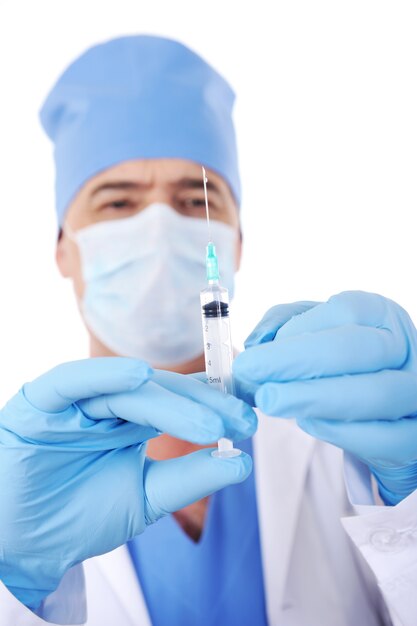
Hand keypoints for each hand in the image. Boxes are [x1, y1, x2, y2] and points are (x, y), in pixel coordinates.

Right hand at [0, 358, 255, 609]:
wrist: (26, 546)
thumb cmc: (81, 516)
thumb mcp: (146, 498)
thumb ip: (189, 479)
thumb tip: (242, 463)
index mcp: (131, 420)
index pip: (178, 401)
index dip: (213, 405)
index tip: (248, 418)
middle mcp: (108, 404)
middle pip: (161, 391)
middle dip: (203, 404)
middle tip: (240, 420)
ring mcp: (76, 401)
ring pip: (127, 388)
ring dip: (170, 400)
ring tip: (209, 420)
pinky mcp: (41, 401)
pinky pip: (72, 381)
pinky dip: (104, 374)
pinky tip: (139, 374)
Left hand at [233, 291, 416, 505]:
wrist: (385, 414)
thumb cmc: (344, 366)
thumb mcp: (316, 333)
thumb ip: (282, 326)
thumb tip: (255, 342)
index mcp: (382, 315)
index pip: (345, 310)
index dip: (298, 328)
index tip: (258, 350)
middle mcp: (406, 347)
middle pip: (355, 348)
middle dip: (296, 361)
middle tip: (250, 373)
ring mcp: (415, 391)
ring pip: (375, 392)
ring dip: (315, 398)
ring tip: (271, 400)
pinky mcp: (415, 435)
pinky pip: (386, 437)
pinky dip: (343, 432)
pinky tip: (307, 423)